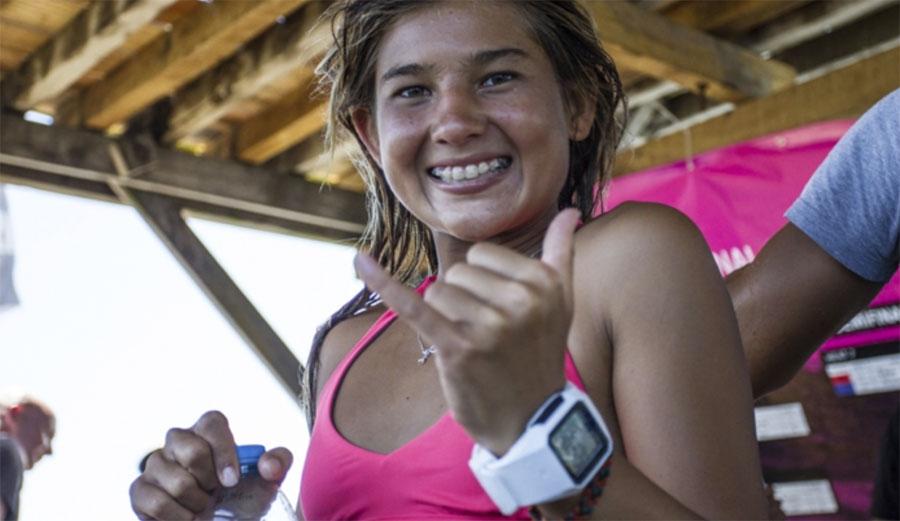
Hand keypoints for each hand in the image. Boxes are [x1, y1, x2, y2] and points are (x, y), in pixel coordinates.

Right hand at [129, 411, 292, 520]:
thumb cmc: (241, 494)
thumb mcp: (266, 480)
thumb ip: (278, 463)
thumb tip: (268, 466)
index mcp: (207, 431)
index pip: (212, 422)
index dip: (223, 451)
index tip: (232, 481)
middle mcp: (178, 440)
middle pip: (190, 449)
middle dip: (208, 481)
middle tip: (215, 494)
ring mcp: (155, 464)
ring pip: (175, 481)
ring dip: (196, 503)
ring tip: (202, 507)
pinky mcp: (139, 489)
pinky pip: (154, 502)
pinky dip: (177, 517)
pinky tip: (187, 518)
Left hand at [355, 209, 578, 454]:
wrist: (531, 420)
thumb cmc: (539, 355)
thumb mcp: (561, 304)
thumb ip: (561, 254)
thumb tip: (570, 211)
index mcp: (544, 283)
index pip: (481, 254)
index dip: (482, 281)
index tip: (500, 310)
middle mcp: (520, 302)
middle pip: (458, 272)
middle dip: (462, 300)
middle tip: (488, 335)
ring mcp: (488, 327)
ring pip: (438, 291)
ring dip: (445, 318)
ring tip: (473, 346)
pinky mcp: (457, 349)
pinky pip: (413, 306)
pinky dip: (384, 284)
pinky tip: (360, 262)